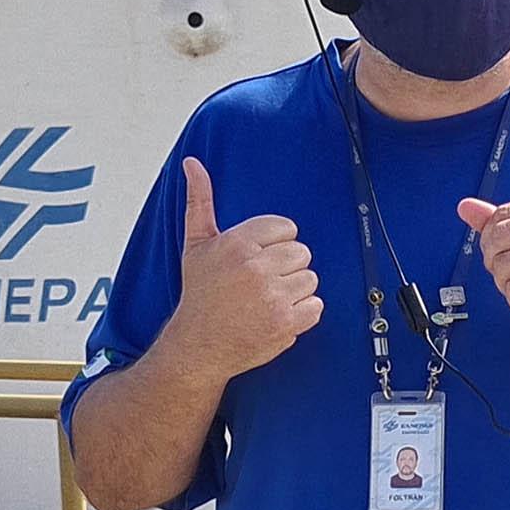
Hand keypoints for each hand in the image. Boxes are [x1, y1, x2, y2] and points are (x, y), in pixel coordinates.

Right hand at [156, 157, 320, 382]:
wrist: (199, 344)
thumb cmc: (200, 295)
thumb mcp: (196, 244)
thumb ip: (199, 201)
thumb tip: (193, 165)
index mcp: (237, 244)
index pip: (286, 228)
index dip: (274, 245)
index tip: (257, 261)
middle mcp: (255, 268)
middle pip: (302, 252)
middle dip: (286, 267)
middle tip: (261, 283)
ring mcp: (272, 296)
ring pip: (311, 279)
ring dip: (295, 290)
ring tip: (268, 299)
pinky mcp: (286, 323)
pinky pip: (316, 306)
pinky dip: (302, 314)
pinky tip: (278, 315)